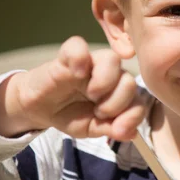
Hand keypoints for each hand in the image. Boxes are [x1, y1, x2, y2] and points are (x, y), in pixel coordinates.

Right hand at [0, 36, 144, 139]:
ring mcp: (90, 63)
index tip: (117, 129)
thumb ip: (111, 129)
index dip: (132, 116)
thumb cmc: (70, 114)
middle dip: (117, 103)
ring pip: (112, 59)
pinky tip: (75, 74)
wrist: (41, 108)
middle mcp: (110, 75)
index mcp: (119, 93)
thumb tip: (132, 133)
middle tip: (98, 111)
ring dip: (104, 83)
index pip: (138, 101)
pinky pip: (78, 45)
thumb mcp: (92, 128)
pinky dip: (79, 59)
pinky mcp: (68, 55)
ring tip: (90, 95)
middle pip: (129, 80)